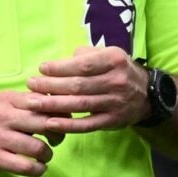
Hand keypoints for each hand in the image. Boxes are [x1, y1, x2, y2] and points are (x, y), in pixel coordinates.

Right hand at [0, 91, 56, 175]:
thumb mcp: (0, 104)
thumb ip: (25, 103)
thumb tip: (57, 104)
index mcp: (6, 99)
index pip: (42, 102)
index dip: (59, 113)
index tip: (62, 121)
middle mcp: (2, 115)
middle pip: (44, 123)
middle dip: (58, 134)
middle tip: (56, 140)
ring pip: (37, 148)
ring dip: (47, 155)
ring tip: (44, 156)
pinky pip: (25, 166)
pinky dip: (37, 170)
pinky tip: (37, 168)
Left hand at [24, 46, 149, 132]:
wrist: (147, 94)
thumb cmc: (119, 70)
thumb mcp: (108, 53)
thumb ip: (86, 54)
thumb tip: (62, 62)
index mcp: (114, 60)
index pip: (83, 65)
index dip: (60, 68)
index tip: (42, 69)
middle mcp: (116, 81)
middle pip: (78, 85)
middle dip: (50, 85)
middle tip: (31, 85)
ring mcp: (115, 103)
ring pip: (80, 104)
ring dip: (53, 104)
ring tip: (33, 102)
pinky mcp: (112, 121)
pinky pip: (87, 124)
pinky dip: (68, 124)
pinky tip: (50, 122)